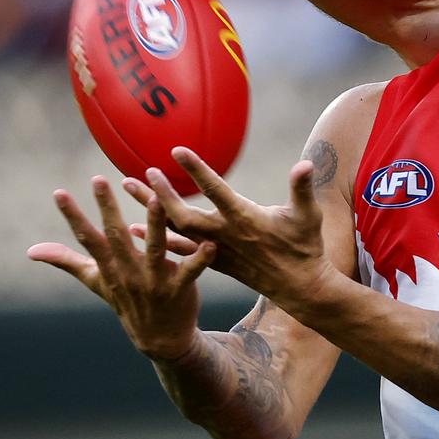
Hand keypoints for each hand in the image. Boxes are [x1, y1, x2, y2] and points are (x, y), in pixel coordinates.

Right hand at [28, 177, 215, 358]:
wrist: (160, 339)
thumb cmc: (127, 301)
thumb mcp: (96, 282)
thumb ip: (67, 261)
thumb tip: (30, 250)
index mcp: (110, 267)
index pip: (87, 239)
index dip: (72, 217)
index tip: (58, 192)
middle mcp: (129, 272)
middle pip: (116, 236)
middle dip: (108, 208)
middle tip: (99, 179)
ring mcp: (154, 281)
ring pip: (154, 248)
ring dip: (155, 225)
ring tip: (156, 198)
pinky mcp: (180, 288)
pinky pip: (191, 271)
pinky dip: (200, 259)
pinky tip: (209, 243)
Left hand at [143, 146, 332, 306]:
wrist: (299, 287)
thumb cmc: (305, 247)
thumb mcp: (309, 216)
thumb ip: (302, 189)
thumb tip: (306, 165)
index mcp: (246, 219)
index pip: (216, 191)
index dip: (196, 171)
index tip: (176, 151)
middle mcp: (225, 235)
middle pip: (183, 215)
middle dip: (161, 194)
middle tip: (142, 172)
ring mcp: (216, 250)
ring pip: (175, 229)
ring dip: (151, 208)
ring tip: (128, 187)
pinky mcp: (213, 260)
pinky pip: (177, 249)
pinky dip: (156, 237)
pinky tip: (136, 228)